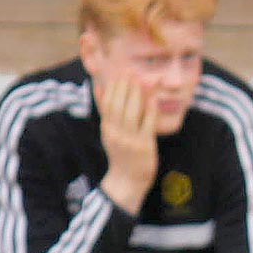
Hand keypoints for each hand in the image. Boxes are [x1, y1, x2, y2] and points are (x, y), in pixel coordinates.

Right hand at [96, 78, 157, 212]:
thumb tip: (98, 87)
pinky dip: (150, 111)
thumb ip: (106, 111)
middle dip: (124, 87)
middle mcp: (116, 132)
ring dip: (136, 95)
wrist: (126, 181)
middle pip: (118, 105)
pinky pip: (147, 124)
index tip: (118, 73)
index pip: (106, 104)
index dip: (112, 87)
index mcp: (107, 128)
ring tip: (142, 80)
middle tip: (131, 71)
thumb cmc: (120, 154)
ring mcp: (130, 139)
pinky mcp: (144, 145)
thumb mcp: (109, 132)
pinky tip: (154, 100)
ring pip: (132, 112)